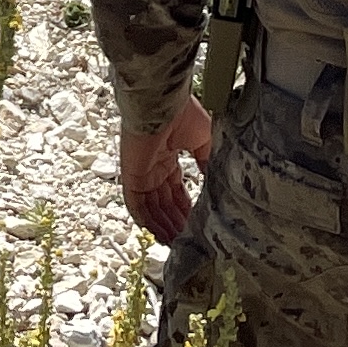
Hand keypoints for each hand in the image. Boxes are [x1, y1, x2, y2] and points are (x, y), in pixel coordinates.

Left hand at [119, 94, 216, 243]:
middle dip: (175, 220)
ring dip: (162, 226)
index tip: (196, 221)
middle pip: (163, 201)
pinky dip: (146, 221)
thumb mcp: (203, 140)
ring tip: (176, 243)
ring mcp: (141, 172)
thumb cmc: (182, 113)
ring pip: (150, 207)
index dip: (184, 206)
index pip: (175, 187)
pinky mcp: (131, 176)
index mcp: (168, 155)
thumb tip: (217, 179)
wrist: (162, 103)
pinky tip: (158, 235)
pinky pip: (135, 204)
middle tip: (187, 239)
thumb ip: (207, 161)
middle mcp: (153, 166)